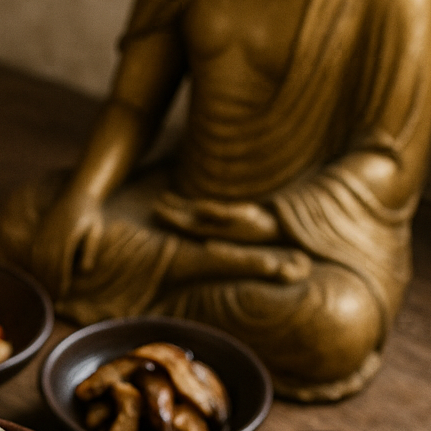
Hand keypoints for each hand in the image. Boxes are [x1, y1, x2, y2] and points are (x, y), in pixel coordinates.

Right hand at [29, 185, 103, 299]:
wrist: (76, 192)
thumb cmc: (90, 214)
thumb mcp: (95, 230)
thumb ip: (90, 249)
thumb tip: (85, 270)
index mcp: (66, 236)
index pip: (60, 265)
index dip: (60, 281)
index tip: (62, 295)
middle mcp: (51, 236)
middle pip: (47, 266)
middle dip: (49, 284)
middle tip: (53, 300)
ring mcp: (43, 234)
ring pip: (38, 261)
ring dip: (41, 278)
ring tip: (46, 292)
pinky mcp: (39, 233)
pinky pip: (34, 254)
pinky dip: (35, 267)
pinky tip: (39, 277)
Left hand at [154, 191, 279, 242]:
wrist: (277, 231)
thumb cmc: (261, 223)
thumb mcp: (243, 215)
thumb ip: (221, 212)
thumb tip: (198, 208)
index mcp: (211, 230)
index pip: (184, 224)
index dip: (170, 216)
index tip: (156, 208)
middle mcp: (211, 230)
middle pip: (183, 221)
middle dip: (169, 212)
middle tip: (154, 203)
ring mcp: (217, 226)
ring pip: (191, 217)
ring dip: (176, 208)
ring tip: (162, 199)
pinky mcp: (224, 221)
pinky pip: (202, 214)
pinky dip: (190, 207)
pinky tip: (183, 202)